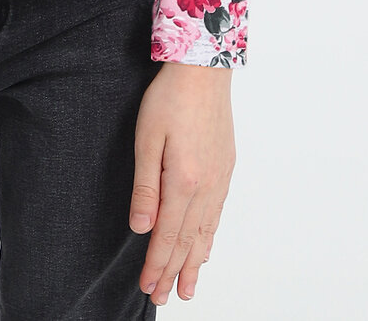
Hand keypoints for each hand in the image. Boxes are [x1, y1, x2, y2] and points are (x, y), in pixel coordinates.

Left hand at [130, 62, 234, 304]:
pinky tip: (206, 248)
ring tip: (188, 287)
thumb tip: (141, 228)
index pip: (168, 235)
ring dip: (194, 262)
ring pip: (206, 232)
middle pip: (188, 241)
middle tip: (165, 298)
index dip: (157, 264)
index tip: (149, 287)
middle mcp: (206, 186)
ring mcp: (219, 178)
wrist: (204, 69)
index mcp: (184, 181)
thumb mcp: (147, 138)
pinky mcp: (225, 167)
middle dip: (174, 272)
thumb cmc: (170, 98)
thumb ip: (146, 186)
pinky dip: (210, 237)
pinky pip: (217, 214)